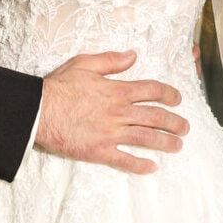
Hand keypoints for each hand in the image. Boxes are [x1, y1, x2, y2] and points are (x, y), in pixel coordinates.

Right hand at [36, 50, 188, 173]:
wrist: (38, 110)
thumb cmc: (59, 86)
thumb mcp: (85, 63)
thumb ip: (111, 60)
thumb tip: (133, 55)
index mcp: (117, 90)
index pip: (152, 91)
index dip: (169, 94)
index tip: (178, 100)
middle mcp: (119, 112)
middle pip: (156, 117)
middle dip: (174, 122)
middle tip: (185, 128)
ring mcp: (111, 133)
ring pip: (146, 139)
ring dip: (165, 143)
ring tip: (177, 146)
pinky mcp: (99, 151)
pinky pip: (125, 160)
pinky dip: (140, 165)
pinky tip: (152, 167)